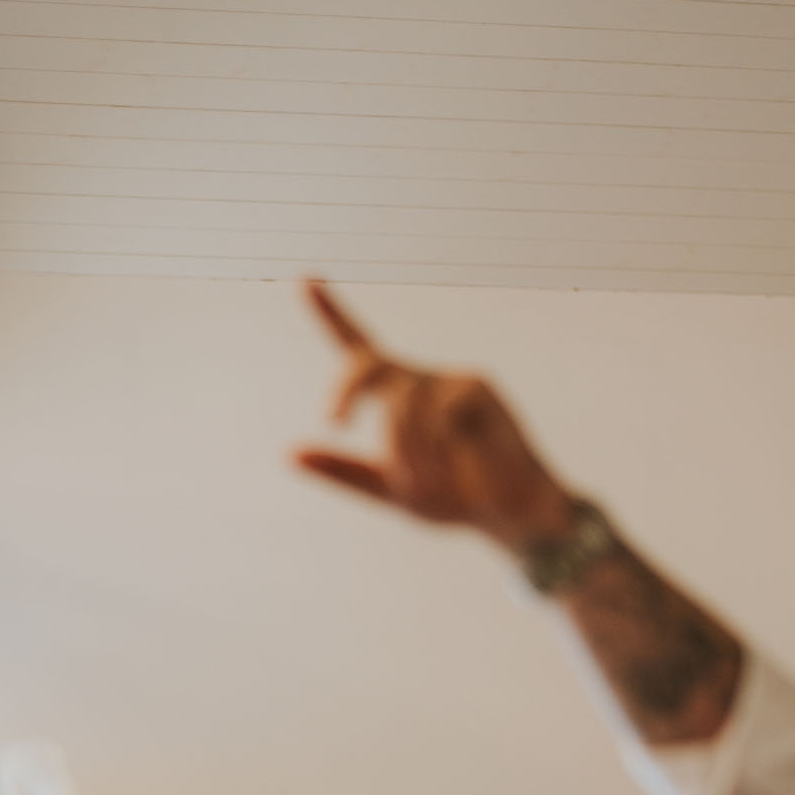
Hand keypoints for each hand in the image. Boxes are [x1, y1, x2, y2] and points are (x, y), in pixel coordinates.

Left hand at [296, 282, 576, 554]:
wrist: (506, 515)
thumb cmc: (452, 498)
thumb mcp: (387, 490)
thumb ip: (342, 472)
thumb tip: (288, 453)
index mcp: (394, 397)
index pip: (357, 349)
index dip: (331, 314)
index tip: (305, 280)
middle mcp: (418, 380)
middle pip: (367, 361)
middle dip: (345, 387)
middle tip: (333, 422)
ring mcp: (449, 379)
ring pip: (400, 400)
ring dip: (401, 448)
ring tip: (418, 483)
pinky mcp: (476, 387)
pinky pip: (436, 410)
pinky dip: (430, 448)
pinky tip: (443, 474)